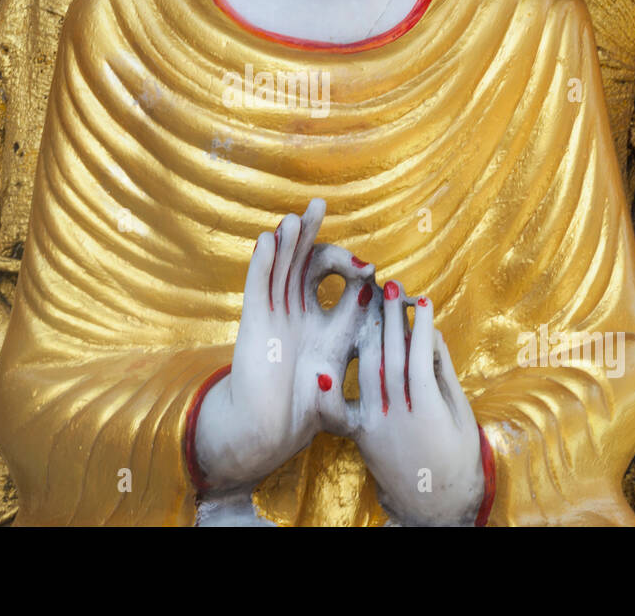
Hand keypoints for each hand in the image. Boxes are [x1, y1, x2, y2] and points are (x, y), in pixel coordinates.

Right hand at [194, 199, 376, 489]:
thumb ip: (363, 342)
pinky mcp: (254, 321)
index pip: (336, 279)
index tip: (369, 272)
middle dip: (311, 234)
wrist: (272, 429)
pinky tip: (267, 241)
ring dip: (286, 240)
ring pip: (280, 265)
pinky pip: (258, 285)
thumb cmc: (308, 408)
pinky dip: (262, 262)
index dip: (351, 267)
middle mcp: (297, 310)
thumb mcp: (344, 369)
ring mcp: (273, 312)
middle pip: (303, 260)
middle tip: (319, 204)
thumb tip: (380, 314)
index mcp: (323, 320)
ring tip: (295, 217)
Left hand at [334, 279, 484, 525]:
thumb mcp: (460, 415)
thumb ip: (444, 376)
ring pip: (368, 373)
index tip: (422, 301)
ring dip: (369, 336)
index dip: (420, 329)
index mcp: (429, 414)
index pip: (420, 361)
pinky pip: (342, 409)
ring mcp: (376, 427)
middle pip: (391, 359)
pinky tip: (322, 370)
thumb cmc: (457, 456)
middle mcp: (399, 417)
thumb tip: (430, 335)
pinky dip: (330, 390)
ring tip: (371, 306)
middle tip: (391, 287)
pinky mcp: (360, 435)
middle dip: (391, 320)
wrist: (434, 503)